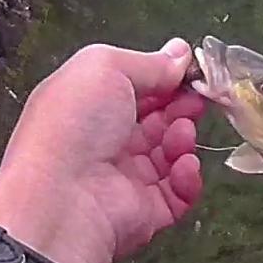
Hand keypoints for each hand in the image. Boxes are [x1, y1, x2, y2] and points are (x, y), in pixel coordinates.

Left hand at [0, 38, 204, 262]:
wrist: (64, 200)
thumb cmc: (76, 126)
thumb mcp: (106, 68)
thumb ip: (150, 61)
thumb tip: (182, 53)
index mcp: (90, 105)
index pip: (137, 88)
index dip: (167, 78)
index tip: (193, 72)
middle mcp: (107, 141)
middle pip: (159, 119)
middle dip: (182, 106)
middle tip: (198, 99)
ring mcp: (128, 178)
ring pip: (172, 152)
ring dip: (183, 138)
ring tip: (181, 133)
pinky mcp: (149, 210)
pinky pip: (180, 191)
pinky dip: (188, 177)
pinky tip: (184, 165)